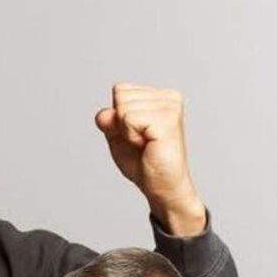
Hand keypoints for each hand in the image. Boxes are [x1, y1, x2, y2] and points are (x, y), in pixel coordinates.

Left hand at [95, 83, 205, 235]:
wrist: (161, 186)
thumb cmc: (143, 161)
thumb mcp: (116, 135)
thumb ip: (108, 120)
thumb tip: (105, 113)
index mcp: (160, 96)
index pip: (120, 90)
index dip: (118, 116)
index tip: (136, 133)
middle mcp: (169, 98)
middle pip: (120, 95)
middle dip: (121, 123)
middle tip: (141, 141)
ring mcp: (170, 108)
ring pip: (122, 107)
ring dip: (127, 131)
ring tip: (145, 143)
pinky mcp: (167, 121)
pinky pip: (128, 119)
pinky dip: (130, 136)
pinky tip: (147, 145)